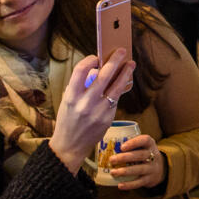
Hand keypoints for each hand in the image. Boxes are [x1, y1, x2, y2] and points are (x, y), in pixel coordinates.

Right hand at [49, 52, 134, 171]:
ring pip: (116, 87)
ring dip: (125, 73)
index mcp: (71, 96)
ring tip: (131, 64)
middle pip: (103, 75)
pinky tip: (125, 81)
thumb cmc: (68, 121)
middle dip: (114, 61)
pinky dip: (121, 88)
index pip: (80, 71)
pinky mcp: (107, 118)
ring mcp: (98, 111)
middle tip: (121, 51)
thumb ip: (80, 87)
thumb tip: (97, 70)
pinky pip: (116, 99)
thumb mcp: (68, 101)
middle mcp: (84, 103)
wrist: (69, 146)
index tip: (96, 56)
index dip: (89, 60)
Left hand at [102, 133, 164, 189]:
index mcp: (150, 144)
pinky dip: (129, 185)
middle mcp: (153, 155)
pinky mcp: (149, 179)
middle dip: (125, 157)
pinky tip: (120, 185)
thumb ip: (130, 143)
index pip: (145, 140)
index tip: (122, 146)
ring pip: (139, 169)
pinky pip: (139, 182)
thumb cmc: (144, 154)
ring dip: (125, 171)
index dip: (134, 142)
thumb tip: (106, 142)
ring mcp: (152, 168)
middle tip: (111, 159)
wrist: (160, 169)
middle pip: (141, 155)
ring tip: (113, 172)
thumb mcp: (142, 146)